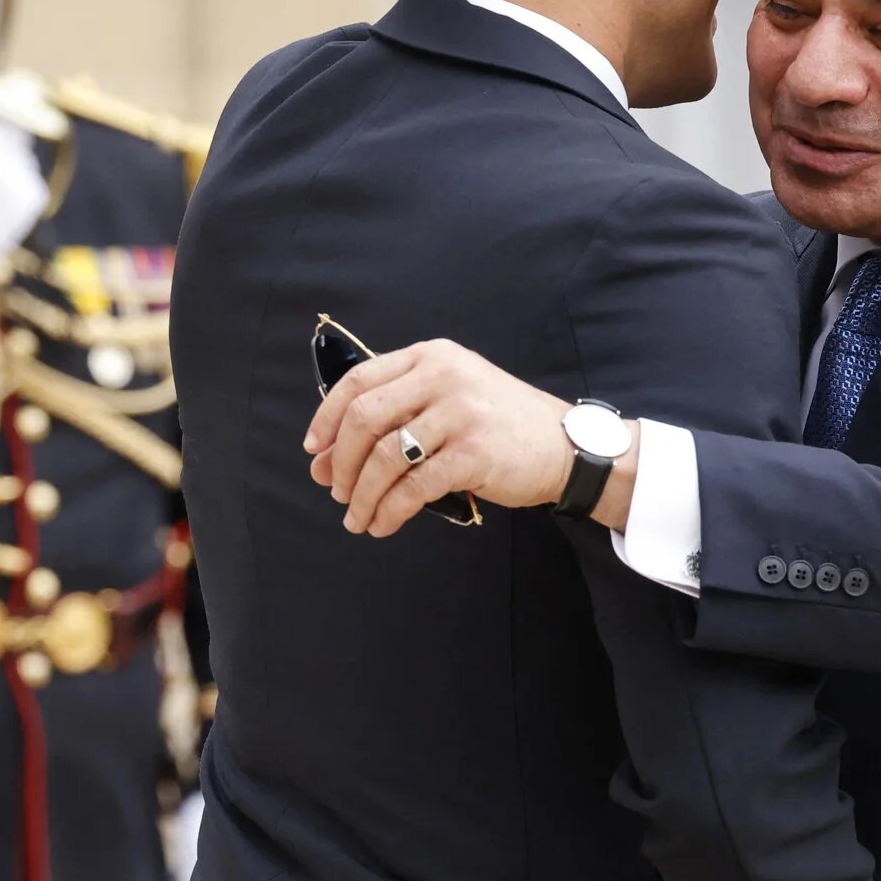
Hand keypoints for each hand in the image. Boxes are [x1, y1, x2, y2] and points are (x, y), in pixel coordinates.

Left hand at [302, 339, 578, 536]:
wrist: (565, 445)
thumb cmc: (500, 423)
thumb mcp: (452, 395)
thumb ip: (397, 413)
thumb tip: (327, 459)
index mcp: (431, 356)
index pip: (359, 379)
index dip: (327, 417)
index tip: (315, 451)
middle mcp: (443, 376)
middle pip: (365, 418)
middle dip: (342, 462)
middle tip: (335, 491)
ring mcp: (460, 413)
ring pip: (385, 457)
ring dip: (363, 495)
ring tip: (357, 518)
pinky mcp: (474, 452)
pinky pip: (415, 487)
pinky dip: (390, 510)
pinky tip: (384, 524)